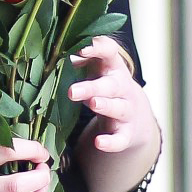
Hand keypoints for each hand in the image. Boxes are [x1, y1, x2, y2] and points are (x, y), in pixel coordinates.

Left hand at [66, 36, 155, 153]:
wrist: (135, 115)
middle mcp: (123, 87)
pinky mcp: (127, 132)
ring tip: (92, 104)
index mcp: (113, 67)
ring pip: (118, 108)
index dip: (97, 48)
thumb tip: (56, 53)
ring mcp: (127, 110)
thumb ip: (79, 61)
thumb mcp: (96, 71)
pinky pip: (121, 138)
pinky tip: (99, 142)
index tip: (81, 48)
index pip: (110, 52)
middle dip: (92, 87)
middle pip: (111, 85)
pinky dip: (111, 142)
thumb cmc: (105, 86)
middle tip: (72, 91)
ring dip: (105, 106)